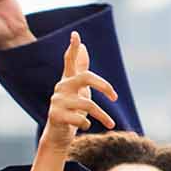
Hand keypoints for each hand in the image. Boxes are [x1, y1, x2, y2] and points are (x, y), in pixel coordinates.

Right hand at [39, 32, 119, 149]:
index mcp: (68, 80)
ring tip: (110, 123)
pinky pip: (81, 119)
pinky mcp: (55, 116)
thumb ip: (80, 69)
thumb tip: (83, 47)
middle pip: (86, 78)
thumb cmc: (72, 110)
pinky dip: (87, 124)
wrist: (58, 136)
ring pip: (88, 105)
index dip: (72, 48)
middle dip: (104, 86)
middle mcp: (61, 87)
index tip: (76, 34)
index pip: (69, 61)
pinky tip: (86, 127)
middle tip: (115, 97)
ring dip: (103, 116)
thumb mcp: (80, 89)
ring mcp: (57, 101)